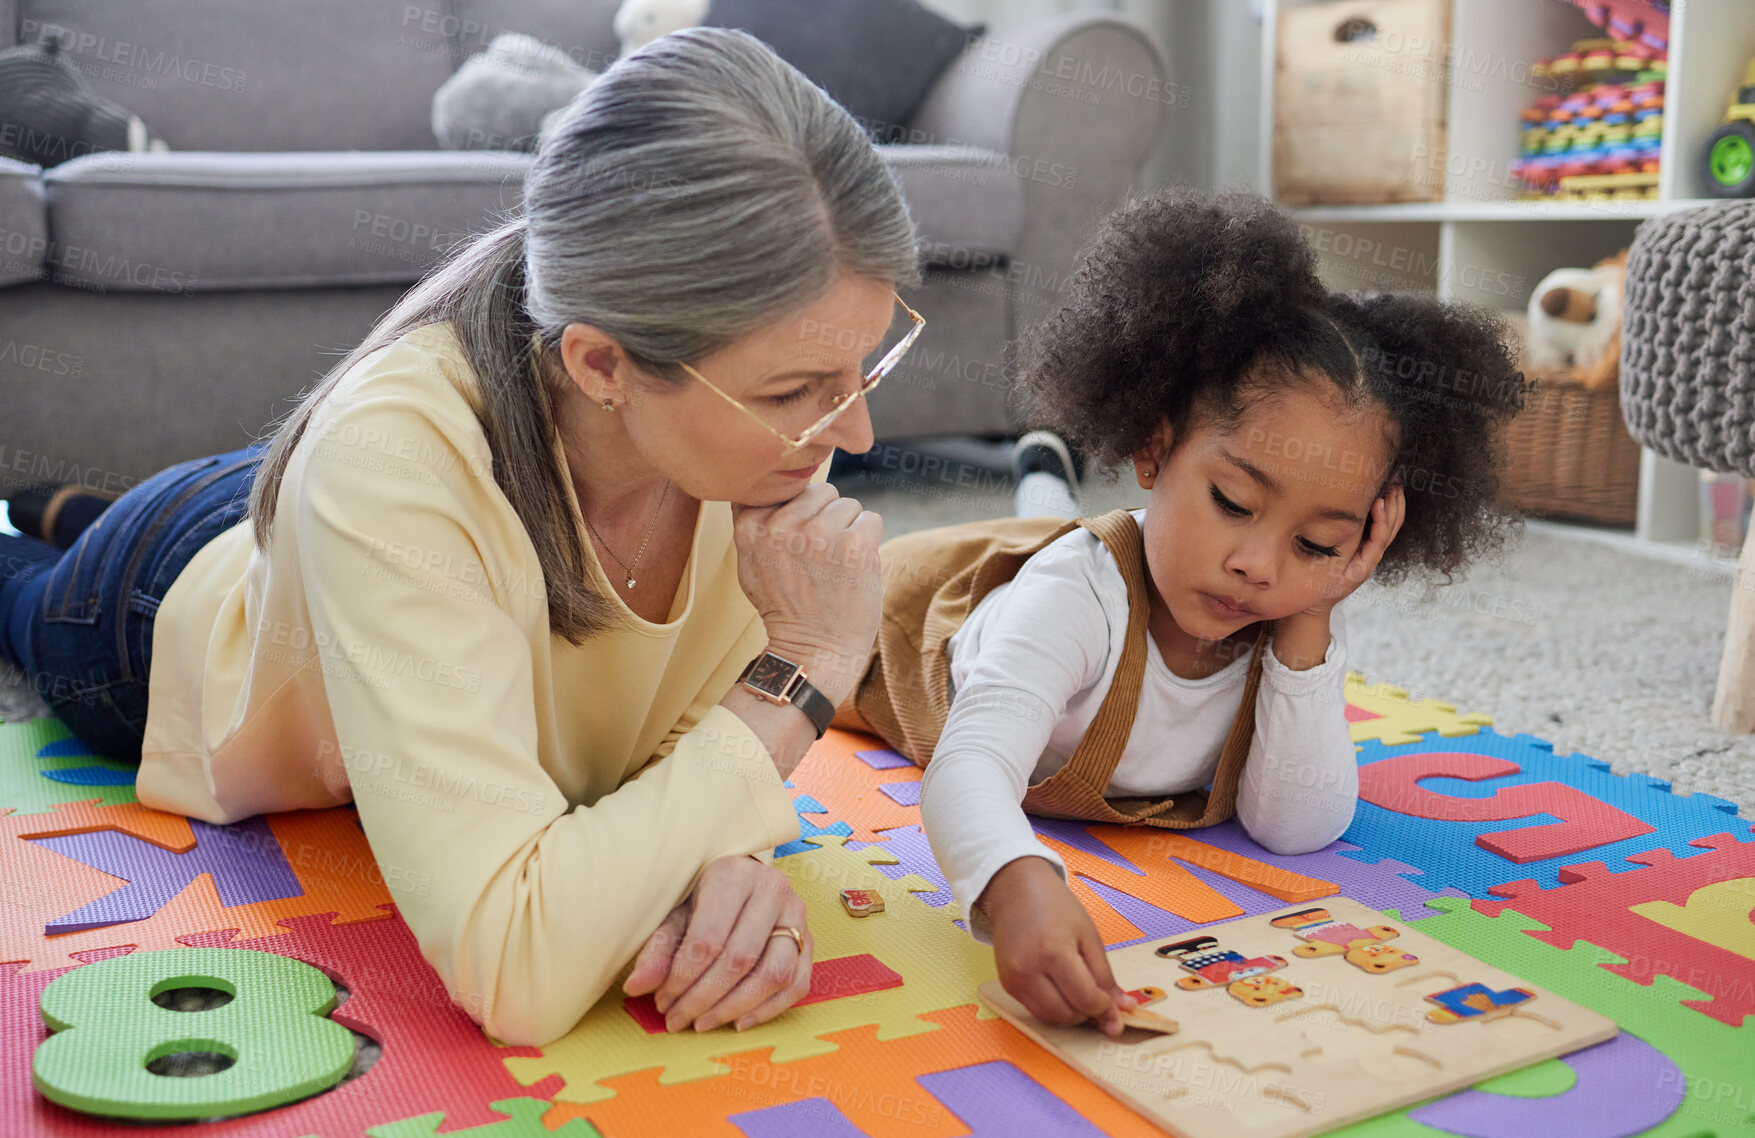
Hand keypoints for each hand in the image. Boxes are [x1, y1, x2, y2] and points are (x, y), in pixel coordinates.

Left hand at [622, 855, 812, 1032]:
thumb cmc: (703, 898)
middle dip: (704, 999)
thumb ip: (658, 949)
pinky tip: (738, 1021)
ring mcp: (797, 915)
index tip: (662, 1001)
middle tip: (678, 1019)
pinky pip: (797, 984)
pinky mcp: (810, 939)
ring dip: (736, 1008)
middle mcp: (772, 889)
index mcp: (733, 875)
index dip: (682, 979)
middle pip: (740, 959)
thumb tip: (636, 987)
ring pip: (774, 974)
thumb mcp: (675, 914)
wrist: (743, 879)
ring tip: (704, 1023)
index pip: (708, 939)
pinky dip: (768, 1010)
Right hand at [731, 483, 882, 708]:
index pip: (784, 486)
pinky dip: (869, 542)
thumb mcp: (748, 563)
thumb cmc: (785, 607)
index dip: (797, 510)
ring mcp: (820, 533)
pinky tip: (854, 569)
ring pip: (847, 503)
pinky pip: (872, 519)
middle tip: (819, 557)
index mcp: (750, 525)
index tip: (797, 539)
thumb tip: (765, 480)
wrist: (815, 651)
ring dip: (848, 530)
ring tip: (835, 565)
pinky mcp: (855, 544)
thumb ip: (752, 520)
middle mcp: (782, 525)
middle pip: (820, 490)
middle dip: (824, 517)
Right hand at [978, 857, 1135, 1034]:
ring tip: (1081, 995)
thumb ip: (1105, 976)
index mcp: (1054, 952)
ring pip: (1050, 1018)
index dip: (1105, 1010)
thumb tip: (1124, 1008)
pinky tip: (1062, 991)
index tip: (1117, 1014)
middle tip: (1099, 1001)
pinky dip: (1053, 1009)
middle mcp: (1028, 969)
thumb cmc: (1056, 907)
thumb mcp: (1089, 936)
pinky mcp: (1007, 985)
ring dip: (1071, 1015)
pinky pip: (1035, 1010)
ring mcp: (1014, 979)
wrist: (1017, 892)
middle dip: (1088, 1014)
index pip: (1085, 998)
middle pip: (1066, 1014)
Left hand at [1309, 483, 1406, 614]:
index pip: (1389, 520)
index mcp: (1368, 545)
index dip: (1394, 500)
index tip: (1394, 479)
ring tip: (1388, 491)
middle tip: (1396, 480)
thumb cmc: (1318, 572)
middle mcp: (1372, 553)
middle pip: (1394, 524)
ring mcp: (1369, 562)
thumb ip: (1340, 528)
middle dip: (1397, 501)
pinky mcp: (1362, 570)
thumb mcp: (1331, 545)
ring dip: (1390, 510)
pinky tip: (1378, 508)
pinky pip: (1376, 545)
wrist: (1313, 602)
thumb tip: (1334, 500)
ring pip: (1388, 532)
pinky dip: (1379, 526)